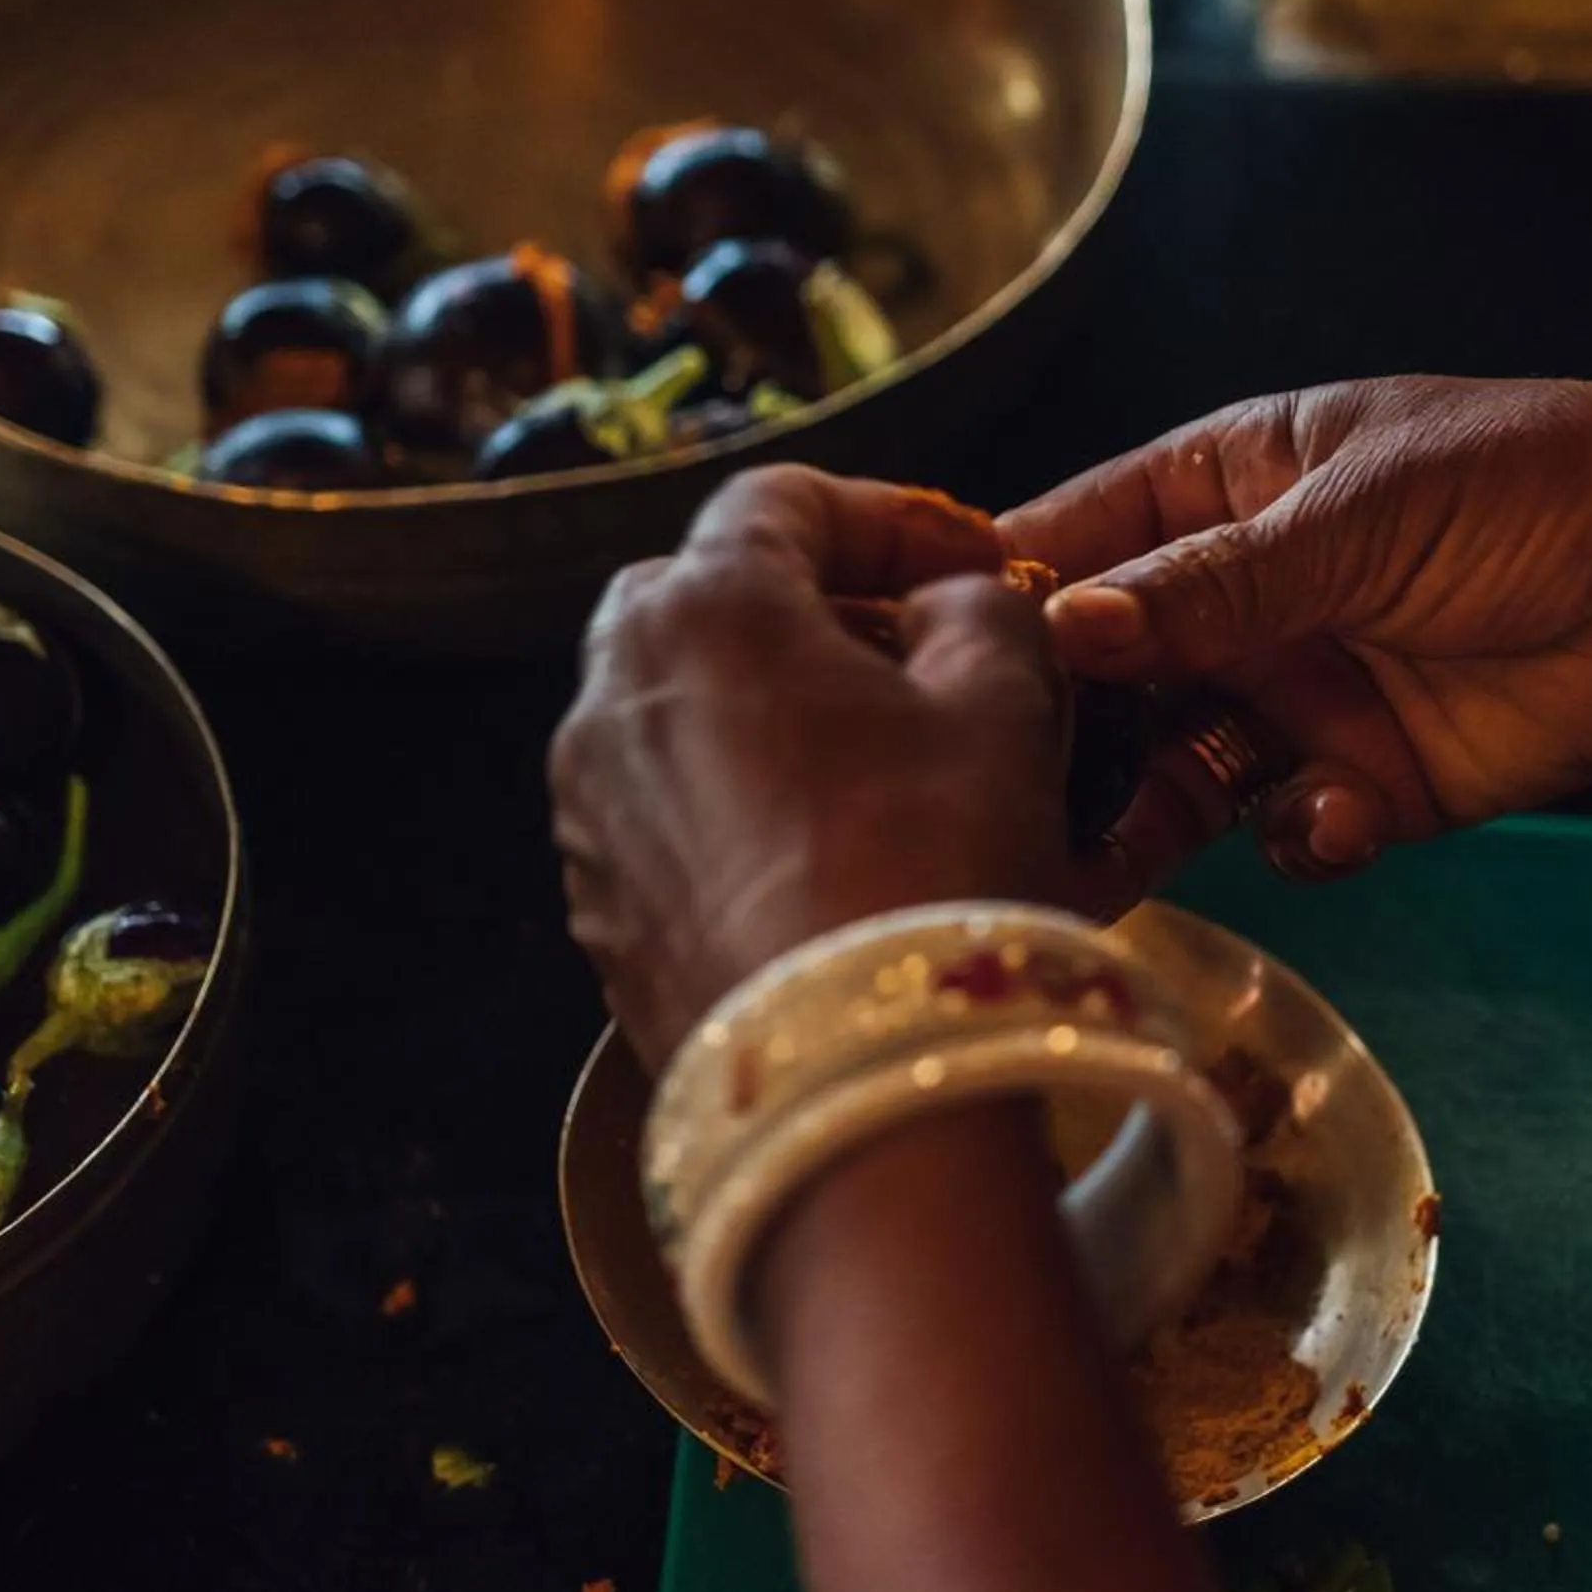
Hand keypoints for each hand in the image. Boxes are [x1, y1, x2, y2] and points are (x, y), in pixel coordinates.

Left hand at [551, 468, 1077, 1070]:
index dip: (889, 519)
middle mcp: (610, 692)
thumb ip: (980, 612)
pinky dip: (735, 805)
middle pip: (703, 596)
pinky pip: (665, 814)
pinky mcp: (595, 910)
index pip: (781, 501)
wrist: (855, 1091)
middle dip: (807, 607)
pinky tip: (825, 857)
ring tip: (876, 763)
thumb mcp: (1004, 704)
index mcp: (703, 608)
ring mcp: (587, 808)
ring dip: (765, 709)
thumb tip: (950, 608)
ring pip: (673, 710)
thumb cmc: (933, 869)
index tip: (968, 561)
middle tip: (912, 654)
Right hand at [1003, 378, 1591, 884]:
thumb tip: (1061, 628)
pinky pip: (1283, 830)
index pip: (1064, 543)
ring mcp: (1292, 695)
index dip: (991, 602)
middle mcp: (1229, 600)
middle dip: (1057, 738)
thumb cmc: (1522, 487)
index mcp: (1212, 491)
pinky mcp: (1362, 784)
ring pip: (1171, 772)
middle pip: (1100, 679)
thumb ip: (1211, 585)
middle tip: (1001, 800)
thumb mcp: (1353, 515)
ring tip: (1111, 866)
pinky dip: (1297, 836)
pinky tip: (1338, 817)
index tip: (917, 667)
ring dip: (1142, 818)